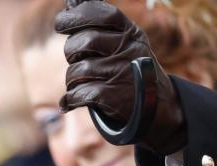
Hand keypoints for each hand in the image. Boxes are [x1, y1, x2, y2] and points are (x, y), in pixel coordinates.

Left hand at [55, 0, 185, 153]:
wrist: (155, 106)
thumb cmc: (127, 67)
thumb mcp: (121, 41)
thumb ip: (96, 25)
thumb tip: (71, 1)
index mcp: (130, 33)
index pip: (103, 15)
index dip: (78, 16)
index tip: (61, 23)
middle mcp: (128, 49)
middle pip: (83, 42)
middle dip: (71, 52)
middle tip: (77, 59)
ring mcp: (122, 72)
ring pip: (76, 70)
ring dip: (71, 80)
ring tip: (81, 83)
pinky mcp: (114, 96)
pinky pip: (78, 94)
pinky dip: (71, 100)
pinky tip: (72, 103)